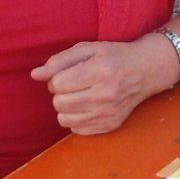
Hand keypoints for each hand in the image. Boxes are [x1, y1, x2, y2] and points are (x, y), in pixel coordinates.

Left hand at [31, 38, 178, 134]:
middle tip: (74, 84)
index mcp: (100, 72)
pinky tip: (87, 106)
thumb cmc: (113, 57)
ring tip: (79, 96)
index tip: (68, 74)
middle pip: (59, 103)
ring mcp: (109, 113)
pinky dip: (76, 118)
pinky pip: (76, 129)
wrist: (144, 71)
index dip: (56, 78)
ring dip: (66, 107)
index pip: (57, 83)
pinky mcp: (110, 125)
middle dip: (61, 93)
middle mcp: (106, 95)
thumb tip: (35, 75)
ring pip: (64, 119)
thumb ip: (59, 61)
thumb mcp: (87, 49)